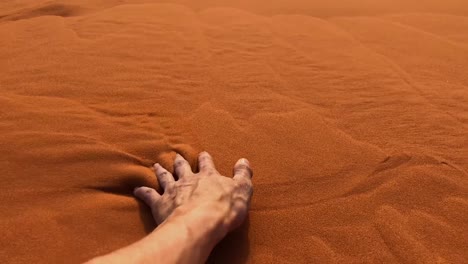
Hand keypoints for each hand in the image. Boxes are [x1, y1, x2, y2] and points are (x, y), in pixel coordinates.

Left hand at [134, 151, 252, 234]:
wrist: (201, 223)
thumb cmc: (223, 208)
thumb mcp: (242, 189)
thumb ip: (243, 174)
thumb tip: (244, 161)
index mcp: (208, 176)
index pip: (207, 163)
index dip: (205, 158)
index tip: (203, 153)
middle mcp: (188, 180)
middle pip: (182, 167)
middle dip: (180, 161)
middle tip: (175, 155)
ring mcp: (173, 191)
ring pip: (165, 177)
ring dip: (160, 171)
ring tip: (156, 166)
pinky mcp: (161, 204)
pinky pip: (149, 196)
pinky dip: (143, 192)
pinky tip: (137, 189)